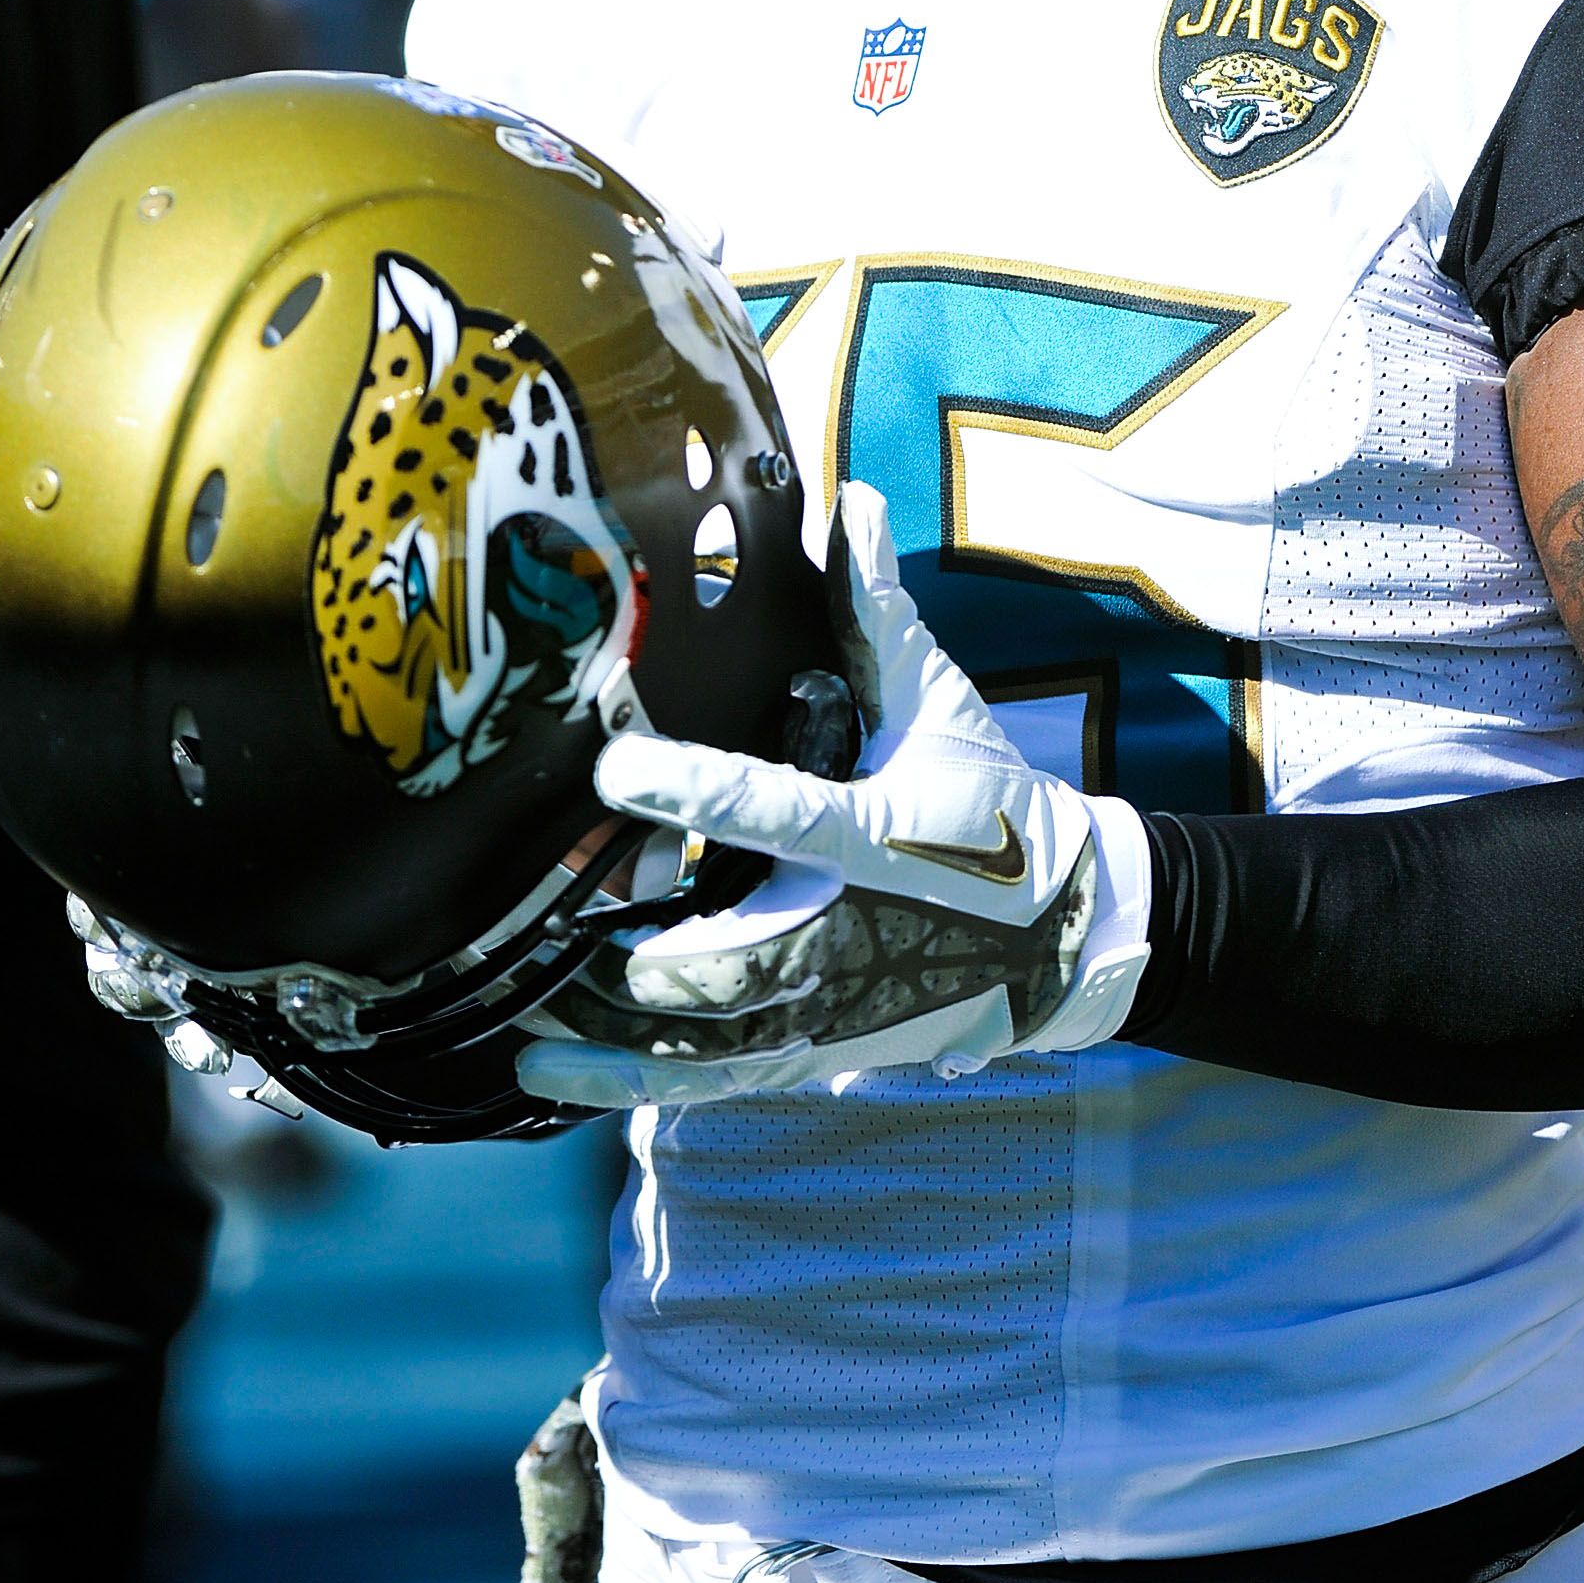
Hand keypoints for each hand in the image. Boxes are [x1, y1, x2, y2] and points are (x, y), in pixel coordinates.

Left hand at [514, 483, 1151, 1107]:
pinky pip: (707, 1081)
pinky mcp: (814, 1052)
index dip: (697, 789)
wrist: (1064, 937)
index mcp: (879, 835)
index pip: (777, 810)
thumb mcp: (944, 707)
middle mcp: (849, 931)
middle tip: (532, 916)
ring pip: (703, 1037)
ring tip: (518, 1010)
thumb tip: (851, 499)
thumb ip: (882, 612)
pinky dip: (626, 1083)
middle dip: (623, 951)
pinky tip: (547, 1070)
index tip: (616, 764)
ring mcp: (830, 1006)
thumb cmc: (993, 810)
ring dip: (607, 1028)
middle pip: (719, 958)